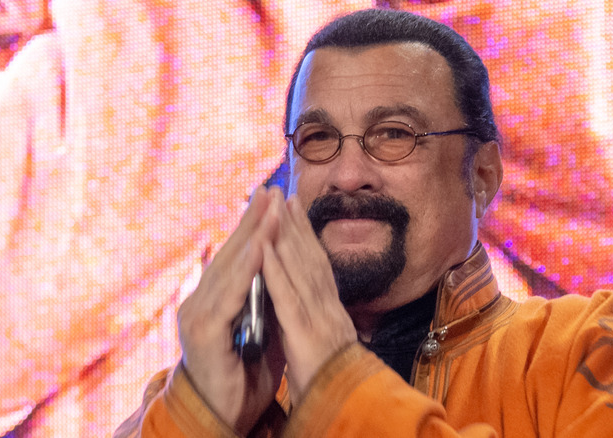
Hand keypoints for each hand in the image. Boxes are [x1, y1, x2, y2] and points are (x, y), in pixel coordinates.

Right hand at [177, 187, 284, 434]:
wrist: (222, 415)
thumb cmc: (243, 374)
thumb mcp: (261, 330)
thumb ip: (267, 300)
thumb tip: (286, 272)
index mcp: (215, 299)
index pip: (238, 256)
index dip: (255, 226)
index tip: (273, 199)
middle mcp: (202, 300)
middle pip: (232, 253)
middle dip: (253, 220)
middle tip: (270, 188)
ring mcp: (199, 314)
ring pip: (230, 267)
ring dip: (252, 235)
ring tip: (269, 207)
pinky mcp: (204, 332)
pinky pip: (229, 294)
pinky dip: (246, 269)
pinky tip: (261, 247)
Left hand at [261, 188, 356, 404]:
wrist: (349, 409)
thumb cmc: (334, 385)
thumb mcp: (326, 345)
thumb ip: (317, 321)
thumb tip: (305, 304)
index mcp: (331, 311)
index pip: (316, 265)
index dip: (305, 235)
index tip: (292, 209)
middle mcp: (329, 308)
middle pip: (310, 258)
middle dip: (295, 223)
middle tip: (281, 192)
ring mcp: (320, 319)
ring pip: (301, 269)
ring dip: (286, 235)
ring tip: (273, 205)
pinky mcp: (306, 335)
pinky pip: (287, 298)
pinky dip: (275, 270)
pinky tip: (263, 246)